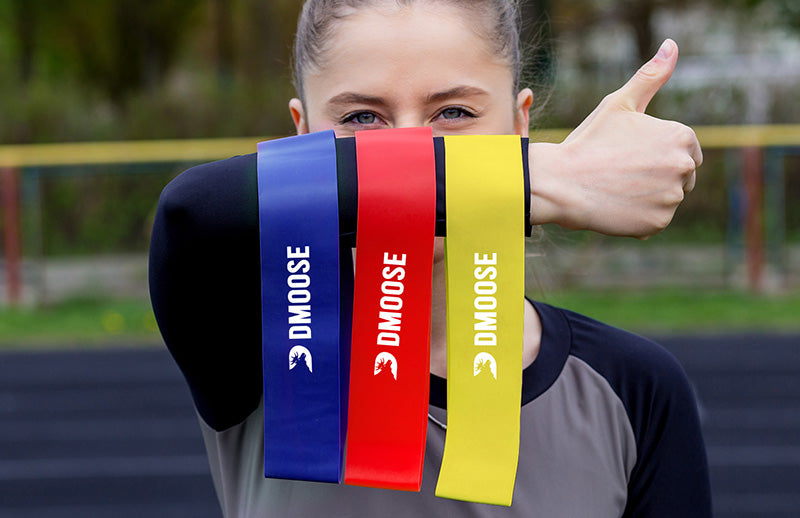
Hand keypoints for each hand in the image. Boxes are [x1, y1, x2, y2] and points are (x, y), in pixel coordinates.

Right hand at [529, 39, 701, 237]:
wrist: (562, 183)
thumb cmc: (589, 141)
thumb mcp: (620, 103)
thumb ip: (651, 76)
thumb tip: (673, 45)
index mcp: (681, 137)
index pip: (685, 151)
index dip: (655, 153)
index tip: (630, 155)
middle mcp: (684, 167)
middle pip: (679, 176)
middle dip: (655, 175)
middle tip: (620, 172)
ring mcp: (672, 198)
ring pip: (665, 198)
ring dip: (645, 197)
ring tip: (615, 188)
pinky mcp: (658, 223)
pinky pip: (654, 220)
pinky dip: (637, 217)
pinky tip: (615, 206)